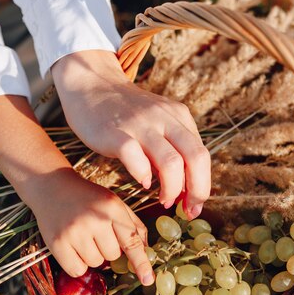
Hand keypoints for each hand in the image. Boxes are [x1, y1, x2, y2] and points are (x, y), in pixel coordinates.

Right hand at [26, 168, 153, 284]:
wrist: (52, 186)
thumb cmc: (88, 197)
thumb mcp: (114, 203)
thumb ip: (133, 225)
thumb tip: (145, 249)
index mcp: (112, 208)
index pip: (131, 241)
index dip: (141, 262)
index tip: (147, 280)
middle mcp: (95, 219)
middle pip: (113, 256)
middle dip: (108, 249)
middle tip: (95, 232)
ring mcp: (75, 232)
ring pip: (96, 264)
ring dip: (92, 256)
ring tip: (83, 236)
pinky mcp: (58, 243)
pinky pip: (77, 270)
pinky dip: (77, 264)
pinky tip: (72, 247)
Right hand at [52, 50, 210, 219]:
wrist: (91, 84)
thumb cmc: (125, 112)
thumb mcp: (158, 122)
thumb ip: (173, 147)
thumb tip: (186, 189)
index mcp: (179, 116)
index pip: (202, 155)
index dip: (202, 185)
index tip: (193, 206)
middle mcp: (164, 118)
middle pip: (196, 157)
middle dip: (197, 190)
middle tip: (187, 210)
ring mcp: (140, 124)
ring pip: (171, 162)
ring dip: (172, 188)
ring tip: (163, 200)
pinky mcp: (115, 132)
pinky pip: (134, 156)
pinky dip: (142, 174)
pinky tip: (141, 182)